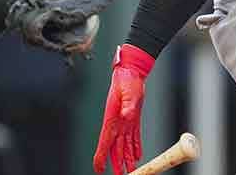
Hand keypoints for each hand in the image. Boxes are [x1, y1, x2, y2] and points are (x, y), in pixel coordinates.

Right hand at [94, 44, 154, 173]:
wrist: (131, 72)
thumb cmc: (127, 80)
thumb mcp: (129, 92)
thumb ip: (128, 105)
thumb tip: (126, 116)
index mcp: (111, 119)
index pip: (105, 142)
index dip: (101, 157)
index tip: (98, 169)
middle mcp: (116, 123)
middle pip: (115, 147)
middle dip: (116, 163)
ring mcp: (124, 121)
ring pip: (124, 144)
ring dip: (127, 157)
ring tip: (131, 169)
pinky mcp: (133, 118)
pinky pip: (134, 136)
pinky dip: (135, 146)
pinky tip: (137, 154)